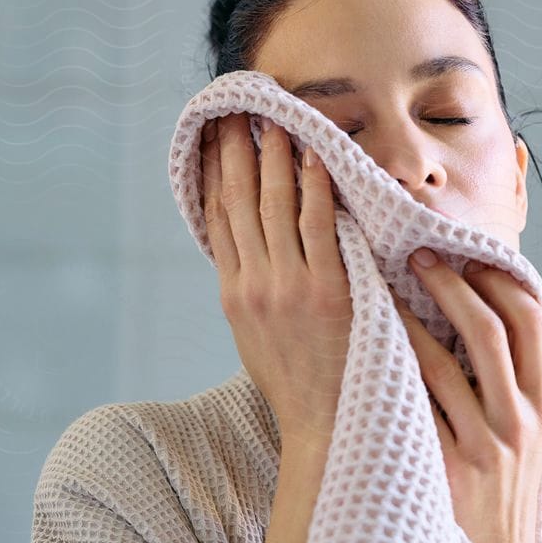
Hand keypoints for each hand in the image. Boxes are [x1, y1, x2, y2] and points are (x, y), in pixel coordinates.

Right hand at [203, 113, 353, 450]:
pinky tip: (315, 156)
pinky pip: (319, 225)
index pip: (218, 220)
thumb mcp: (258, 343)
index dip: (215, 174)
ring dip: (274, 158)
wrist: (323, 430)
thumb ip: (253, 297)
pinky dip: (316, 187)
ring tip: (276, 121)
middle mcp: (253, 286)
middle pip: (238, 202)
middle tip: (239, 112)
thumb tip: (252, 258)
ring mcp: (288, 287)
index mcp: (233, 297)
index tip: (216, 139)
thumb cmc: (300, 389)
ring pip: (275, 206)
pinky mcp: (326, 291)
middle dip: (237, 153)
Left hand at [391, 248, 541, 542]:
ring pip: (445, 360)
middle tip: (418, 251)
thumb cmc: (503, 500)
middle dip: (454, 282)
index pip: (533, 320)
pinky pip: (413, 405)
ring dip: (412, 314)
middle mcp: (519, 421)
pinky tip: (366, 344)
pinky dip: (391, 366)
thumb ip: (515, 391)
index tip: (470, 252)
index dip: (502, 277)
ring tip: (384, 284)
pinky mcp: (444, 469)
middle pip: (492, 328)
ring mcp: (482, 446)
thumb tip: (485, 327)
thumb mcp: (529, 444)